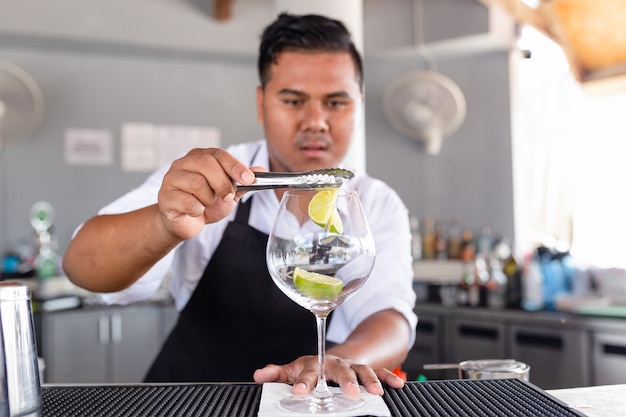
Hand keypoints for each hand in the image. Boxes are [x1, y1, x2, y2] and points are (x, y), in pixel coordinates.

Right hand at [157, 148, 255, 239]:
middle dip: (223, 183)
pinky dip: (197, 210)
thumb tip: (261, 169)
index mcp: (200, 157)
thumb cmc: (205, 204)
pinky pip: (187, 202)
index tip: (249, 179)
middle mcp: (184, 163)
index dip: (235, 166)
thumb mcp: (229, 193)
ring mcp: (172, 178)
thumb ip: (243, 182)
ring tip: (207, 204)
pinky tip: (196, 211)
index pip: (219, 155)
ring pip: (196, 183)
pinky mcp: (165, 196)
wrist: (185, 223)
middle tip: (228, 196)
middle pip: (206, 164)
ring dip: (209, 198)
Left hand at [253, 355, 404, 395]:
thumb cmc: (314, 368)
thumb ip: (278, 374)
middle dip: (344, 380)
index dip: (302, 381)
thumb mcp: (294, 370)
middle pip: (340, 370)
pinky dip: (389, 377)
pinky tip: (397, 385)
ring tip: (375, 391)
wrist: (336, 358)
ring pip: (363, 370)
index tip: (297, 391)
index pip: (308, 372)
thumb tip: (258, 375)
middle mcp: (335, 364)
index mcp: (316, 364)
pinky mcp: (368, 370)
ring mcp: (353, 366)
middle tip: (349, 392)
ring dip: (370, 380)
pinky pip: (381, 372)